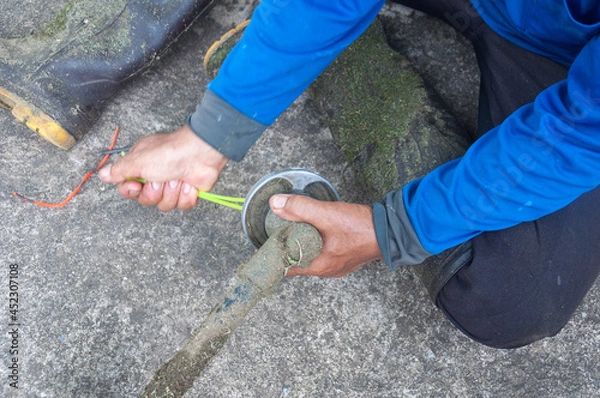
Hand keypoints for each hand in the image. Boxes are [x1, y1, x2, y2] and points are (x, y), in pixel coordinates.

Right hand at [97, 125, 227, 210]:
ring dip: (172, 192)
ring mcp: (172, 185)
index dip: (132, 191)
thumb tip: (102, 174)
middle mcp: (155, 177)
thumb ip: (119, 170)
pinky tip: (188, 184)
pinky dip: (186, 195)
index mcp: (141, 167)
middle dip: (155, 192)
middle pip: (146, 200)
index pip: (128, 189)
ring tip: (177, 178)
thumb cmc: (169, 153)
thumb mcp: (138, 160)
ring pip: (165, 205)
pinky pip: (182, 206)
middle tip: (161, 178)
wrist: (199, 154)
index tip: (137, 185)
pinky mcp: (188, 192)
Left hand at [268, 194, 382, 277]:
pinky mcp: (345, 258)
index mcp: (318, 266)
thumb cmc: (360, 228)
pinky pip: (323, 254)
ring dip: (301, 247)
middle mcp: (326, 270)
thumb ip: (300, 208)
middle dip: (285, 250)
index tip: (261, 248)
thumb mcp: (326, 214)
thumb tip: (276, 204)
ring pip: (311, 258)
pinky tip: (314, 234)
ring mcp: (337, 266)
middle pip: (298, 263)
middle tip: (274, 236)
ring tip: (291, 232)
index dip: (272, 258)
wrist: (391, 231)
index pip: (286, 268)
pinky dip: (314, 245)